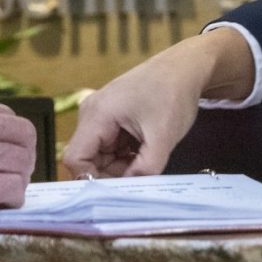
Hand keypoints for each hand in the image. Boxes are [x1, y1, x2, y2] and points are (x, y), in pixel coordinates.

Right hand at [0, 89, 37, 231]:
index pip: (3, 115)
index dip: (7, 138)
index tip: (1, 154)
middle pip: (22, 134)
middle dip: (22, 156)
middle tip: (13, 174)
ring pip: (22, 161)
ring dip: (18, 178)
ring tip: (5, 193)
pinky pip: (13, 188)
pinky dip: (12, 199)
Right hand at [62, 29, 253, 177]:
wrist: (186, 68)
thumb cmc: (174, 94)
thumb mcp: (163, 138)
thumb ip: (145, 169)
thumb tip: (129, 193)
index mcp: (97, 114)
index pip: (75, 159)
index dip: (91, 180)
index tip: (117, 192)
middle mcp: (91, 114)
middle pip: (88, 159)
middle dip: (111, 174)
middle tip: (140, 179)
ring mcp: (100, 115)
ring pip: (100, 156)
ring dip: (121, 166)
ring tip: (147, 160)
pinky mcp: (110, 118)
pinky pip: (109, 147)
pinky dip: (125, 156)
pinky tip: (145, 151)